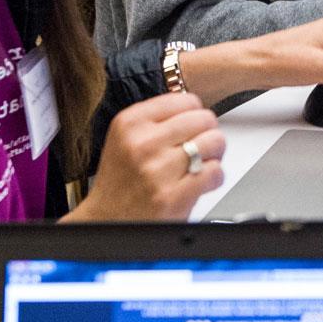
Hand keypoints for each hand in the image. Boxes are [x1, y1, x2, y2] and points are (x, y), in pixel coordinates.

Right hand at [66, 93, 224, 220]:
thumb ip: (158, 119)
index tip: (191, 125)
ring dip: (213, 154)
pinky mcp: (173, 196)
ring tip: (200, 164)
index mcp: (130, 123)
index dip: (194, 114)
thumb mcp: (126, 137)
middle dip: (207, 133)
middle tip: (200, 146)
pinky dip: (215, 177)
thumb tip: (196, 109)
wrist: (107, 221)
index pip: (185, 99)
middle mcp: (143, 143)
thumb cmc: (121, 182)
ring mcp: (158, 170)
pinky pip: (214, 171)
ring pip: (214, 142)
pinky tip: (201, 182)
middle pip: (204, 119)